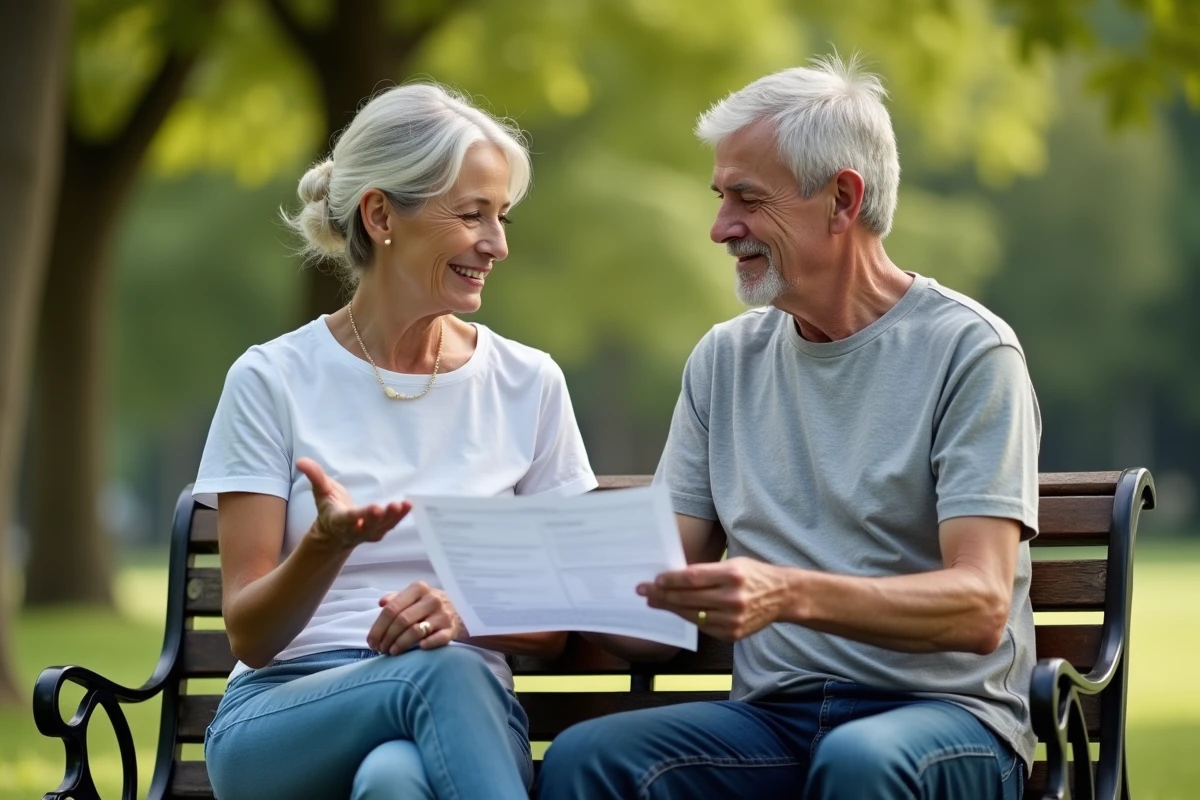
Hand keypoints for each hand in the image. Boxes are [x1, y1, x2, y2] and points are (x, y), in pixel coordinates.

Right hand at [297, 457, 410, 549]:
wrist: (334, 533)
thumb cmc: (328, 508)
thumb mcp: (320, 492)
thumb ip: (314, 476)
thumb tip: (301, 461)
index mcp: (339, 521)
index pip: (350, 519)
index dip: (361, 515)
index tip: (374, 508)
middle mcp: (355, 530)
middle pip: (368, 525)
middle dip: (378, 518)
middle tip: (386, 507)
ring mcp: (369, 533)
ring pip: (382, 527)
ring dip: (393, 517)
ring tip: (402, 505)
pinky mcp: (379, 531)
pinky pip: (391, 525)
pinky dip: (400, 517)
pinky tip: (408, 505)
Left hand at [368, 581, 467, 654]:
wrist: (460, 610)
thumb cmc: (428, 605)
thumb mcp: (413, 596)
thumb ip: (396, 599)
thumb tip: (381, 603)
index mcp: (419, 589)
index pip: (392, 608)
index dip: (378, 627)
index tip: (371, 641)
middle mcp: (432, 599)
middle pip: (402, 620)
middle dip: (387, 638)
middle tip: (380, 649)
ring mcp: (443, 615)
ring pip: (415, 631)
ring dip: (400, 644)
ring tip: (391, 652)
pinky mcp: (452, 629)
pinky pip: (436, 639)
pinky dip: (424, 645)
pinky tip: (415, 650)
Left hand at [638, 557, 791, 640]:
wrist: (782, 596)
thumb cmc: (753, 575)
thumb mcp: (732, 564)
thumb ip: (706, 571)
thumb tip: (672, 577)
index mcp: (732, 575)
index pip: (692, 578)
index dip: (670, 580)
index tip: (654, 580)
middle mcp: (733, 599)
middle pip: (687, 598)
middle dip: (662, 594)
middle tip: (644, 591)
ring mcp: (733, 620)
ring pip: (692, 615)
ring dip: (670, 608)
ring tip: (655, 601)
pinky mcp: (733, 634)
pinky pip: (702, 626)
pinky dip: (688, 618)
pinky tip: (677, 611)